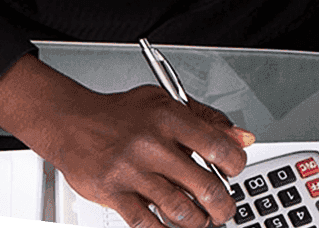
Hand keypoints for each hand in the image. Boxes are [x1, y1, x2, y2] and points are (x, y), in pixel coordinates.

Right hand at [0, 56, 254, 227]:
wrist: (74, 122)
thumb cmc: (123, 114)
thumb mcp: (167, 102)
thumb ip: (208, 119)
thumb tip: (244, 137)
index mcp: (170, 117)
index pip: (219, 146)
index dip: (236, 164)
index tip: (235, 171)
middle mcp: (152, 144)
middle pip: (205, 187)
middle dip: (223, 206)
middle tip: (224, 208)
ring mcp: (132, 171)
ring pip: (181, 211)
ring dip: (198, 221)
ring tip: (201, 219)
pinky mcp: (114, 193)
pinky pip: (148, 224)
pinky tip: (170, 225)